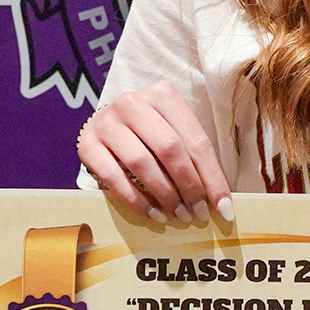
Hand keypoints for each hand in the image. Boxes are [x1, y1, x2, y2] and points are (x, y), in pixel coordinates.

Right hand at [76, 80, 233, 223]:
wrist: (104, 126)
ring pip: (142, 163)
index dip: (212, 176)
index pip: (195, 140)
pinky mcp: (86, 144)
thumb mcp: (175, 134)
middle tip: (198, 213)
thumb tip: (220, 201)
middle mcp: (133, 103)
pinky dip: (137, 201)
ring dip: (164, 195)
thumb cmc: (149, 134)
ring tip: (177, 214)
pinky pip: (114, 177)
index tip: (223, 206)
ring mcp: (106, 121)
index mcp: (163, 95)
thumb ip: (194, 159)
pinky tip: (153, 214)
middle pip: (170, 149)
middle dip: (189, 186)